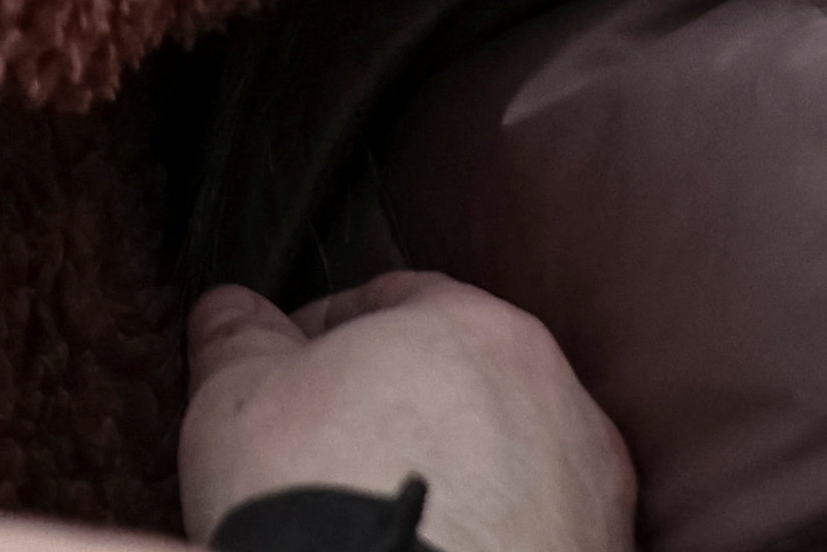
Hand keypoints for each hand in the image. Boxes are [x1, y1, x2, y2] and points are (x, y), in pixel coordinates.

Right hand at [186, 276, 632, 551]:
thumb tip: (232, 313)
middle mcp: (560, 400)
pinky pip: (529, 537)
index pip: (394, 299)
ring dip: (453, 480)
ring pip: (506, 466)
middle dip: (398, 410)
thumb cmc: (319, 493)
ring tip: (377, 522)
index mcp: (476, 328)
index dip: (326, 333)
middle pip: (462, 384)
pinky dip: (485, 543)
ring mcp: (594, 496)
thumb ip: (237, 337)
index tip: (280, 371)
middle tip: (325, 451)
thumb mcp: (237, 393)